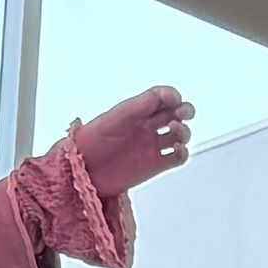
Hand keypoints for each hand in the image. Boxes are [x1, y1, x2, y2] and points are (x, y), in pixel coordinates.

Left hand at [62, 86, 190, 194]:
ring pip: (179, 134)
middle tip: (184, 113)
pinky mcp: (155, 166)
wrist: (83, 172)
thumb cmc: (91, 142)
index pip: (160, 98)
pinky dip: (183, 153)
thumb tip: (160, 95)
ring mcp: (151, 146)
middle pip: (174, 113)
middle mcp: (145, 127)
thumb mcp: (114, 119)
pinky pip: (176, 158)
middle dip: (184, 110)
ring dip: (184, 131)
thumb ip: (137, 107)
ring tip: (176, 132)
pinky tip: (177, 150)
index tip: (174, 99)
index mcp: (135, 111)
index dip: (171, 95)